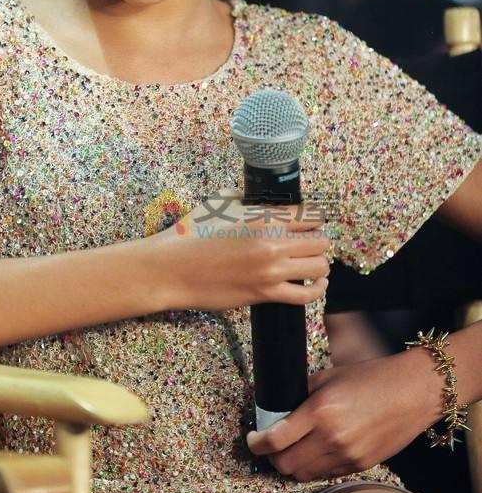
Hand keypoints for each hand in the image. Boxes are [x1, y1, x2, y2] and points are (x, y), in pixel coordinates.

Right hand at [150, 187, 329, 312]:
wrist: (172, 268)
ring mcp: (271, 271)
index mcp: (264, 218)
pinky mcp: (265, 294)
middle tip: (308, 241)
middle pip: (321, 241)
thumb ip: (245, 197)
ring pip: (320, 266)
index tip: (311, 220)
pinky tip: (316, 282)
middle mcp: (273, 244)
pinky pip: (307, 295)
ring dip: (318, 263)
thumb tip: (258, 198)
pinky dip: (316, 288)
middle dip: (317, 239)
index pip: (311, 215)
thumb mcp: (219, 203)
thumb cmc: (191, 234)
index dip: (315, 217)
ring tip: (311, 261)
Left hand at [246, 348, 442, 480]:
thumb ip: (301, 395)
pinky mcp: (360, 466)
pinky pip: (326, 476)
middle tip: (270, 445)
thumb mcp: (328, 377)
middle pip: (285, 465)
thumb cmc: (370, 377)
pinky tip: (316, 452)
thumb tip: (279, 410)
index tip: (252, 440)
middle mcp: (331, 438)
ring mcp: (347, 456)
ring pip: (304, 475)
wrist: (412, 392)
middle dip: (272, 457)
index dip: (257, 444)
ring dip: (292, 465)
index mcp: (319, 411)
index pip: (275, 440)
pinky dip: (314, 468)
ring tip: (292, 450)